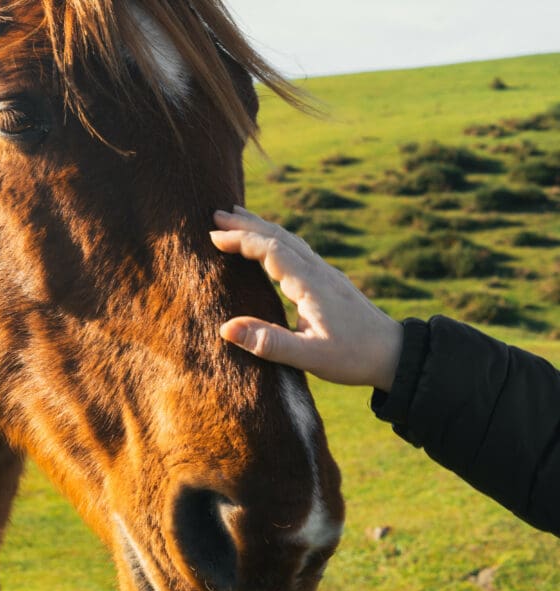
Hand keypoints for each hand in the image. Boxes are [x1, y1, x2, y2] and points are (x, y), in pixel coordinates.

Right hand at [210, 206, 402, 391]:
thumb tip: (226, 328)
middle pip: (280, 236)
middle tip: (217, 213)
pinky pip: (298, 249)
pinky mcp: (330, 281)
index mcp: (311, 284)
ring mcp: (326, 273)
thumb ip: (268, 342)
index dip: (241, 240)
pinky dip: (276, 239)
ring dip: (261, 227)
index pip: (271, 250)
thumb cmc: (353, 357)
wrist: (396, 354)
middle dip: (247, 224)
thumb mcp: (309, 357)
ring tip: (238, 218)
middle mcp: (318, 271)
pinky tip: (270, 245)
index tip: (213, 237)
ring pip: (290, 239)